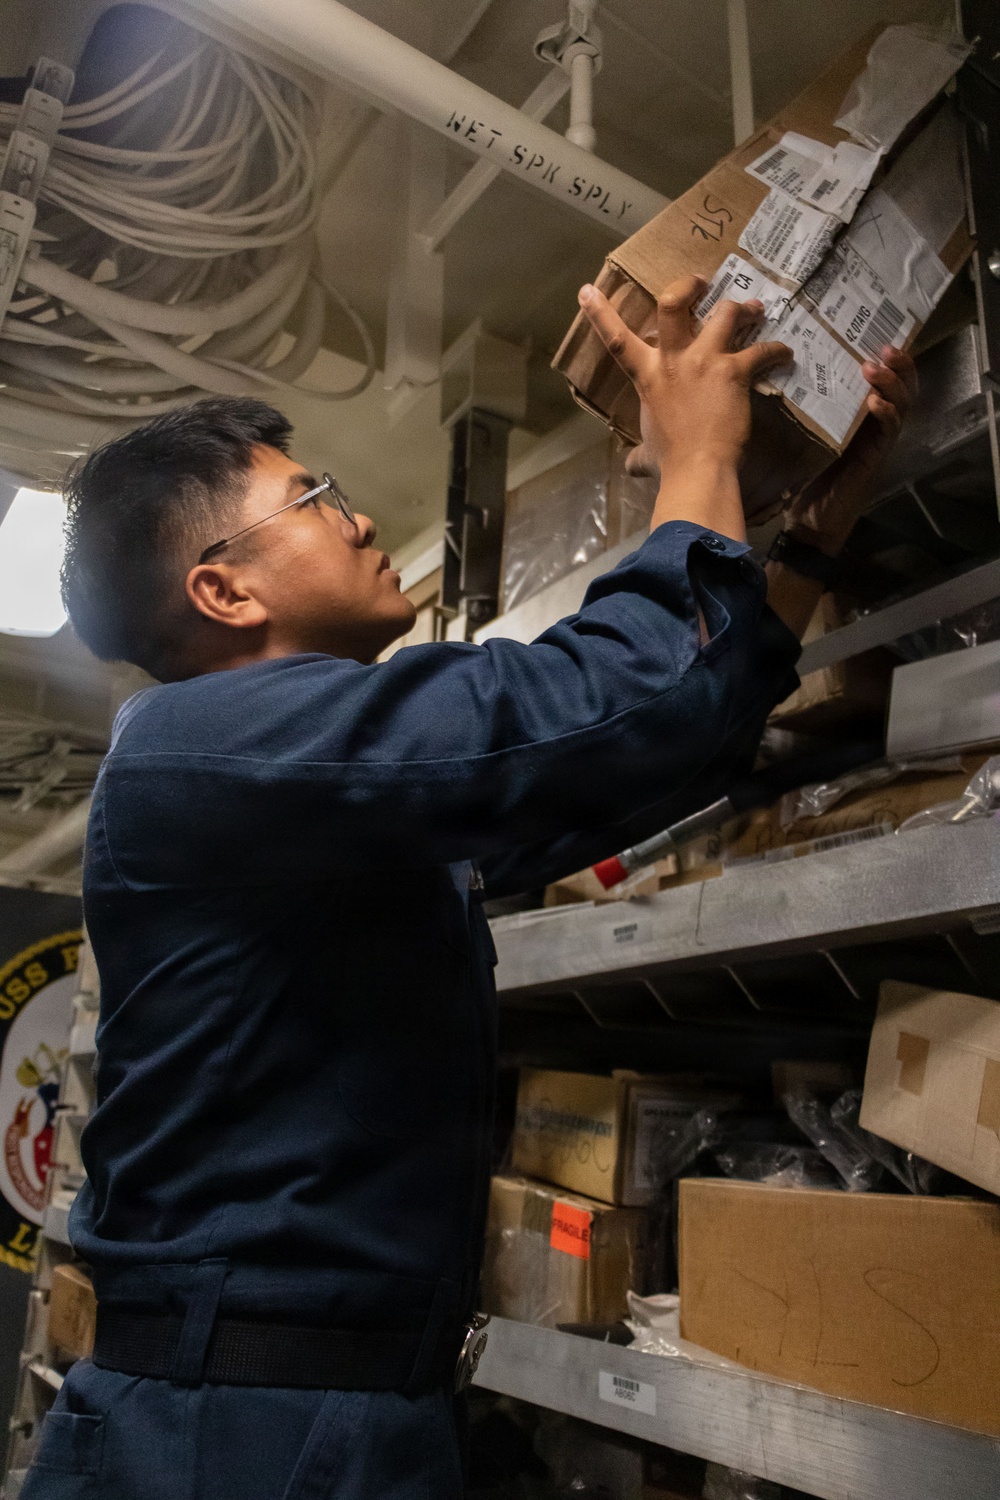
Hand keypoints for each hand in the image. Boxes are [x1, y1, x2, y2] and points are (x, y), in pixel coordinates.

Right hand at [578, 276, 791, 475]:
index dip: (599, 313)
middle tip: (702, 281)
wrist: (696, 469)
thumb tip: (631, 467)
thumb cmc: (670, 462)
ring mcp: (703, 361)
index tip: (587, 289)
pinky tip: (785, 354)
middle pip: (672, 303)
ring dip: (741, 309)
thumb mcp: (648, 452)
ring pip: (723, 315)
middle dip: (688, 285)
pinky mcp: (733, 371)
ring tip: (754, 310)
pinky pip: (760, 351)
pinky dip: (776, 351)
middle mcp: (672, 360)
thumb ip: (640, 454)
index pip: (616, 340)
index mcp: (647, 377)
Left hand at [784, 345, 917, 554]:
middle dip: (897, 363)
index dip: (884, 356)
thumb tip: (775, 371)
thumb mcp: (802, 433)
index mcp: (857, 413)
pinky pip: (889, 430)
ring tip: (874, 368)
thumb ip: (803, 406)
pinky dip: (885, 414)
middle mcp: (874, 422)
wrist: (811, 520)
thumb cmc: (804, 477)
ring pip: (901, 402)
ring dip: (891, 383)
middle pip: (901, 384)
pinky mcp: (876, 457)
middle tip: (885, 346)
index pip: (881, 377)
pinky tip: (874, 403)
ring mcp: (878, 440)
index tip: (871, 335)